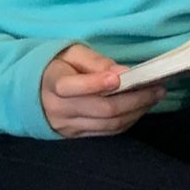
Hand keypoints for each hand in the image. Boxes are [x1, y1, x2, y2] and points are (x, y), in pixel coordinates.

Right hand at [40, 43, 163, 137]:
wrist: (32, 92)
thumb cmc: (57, 66)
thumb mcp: (71, 53)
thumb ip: (94, 61)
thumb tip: (122, 73)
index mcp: (52, 83)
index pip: (72, 87)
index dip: (96, 83)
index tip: (122, 77)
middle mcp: (58, 108)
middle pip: (102, 109)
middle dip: (134, 99)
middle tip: (157, 88)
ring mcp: (67, 126)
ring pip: (108, 124)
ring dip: (136, 111)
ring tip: (154, 96)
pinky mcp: (75, 135)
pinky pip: (106, 132)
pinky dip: (128, 121)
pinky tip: (139, 108)